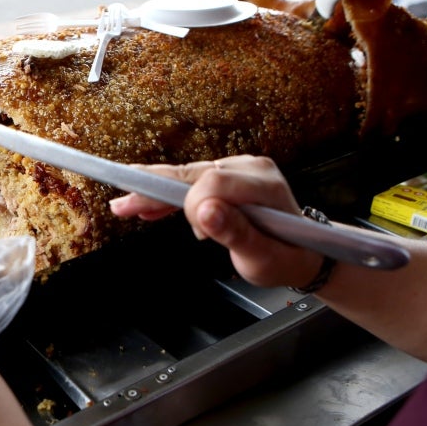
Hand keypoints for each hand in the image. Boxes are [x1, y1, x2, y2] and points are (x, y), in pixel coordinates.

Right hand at [110, 155, 324, 288]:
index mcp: (264, 184)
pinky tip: (147, 206)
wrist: (304, 251)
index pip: (214, 181)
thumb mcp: (264, 258)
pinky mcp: (227, 174)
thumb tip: (203, 211)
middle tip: (122, 204)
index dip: (195, 203)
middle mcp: (251, 167)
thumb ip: (236, 233)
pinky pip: (192, 181)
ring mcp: (238, 168)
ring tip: (126, 206)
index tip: (195, 231)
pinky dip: (170, 195)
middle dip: (155, 190)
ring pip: (187, 177)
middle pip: (193, 173)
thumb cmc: (286, 257)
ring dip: (157, 193)